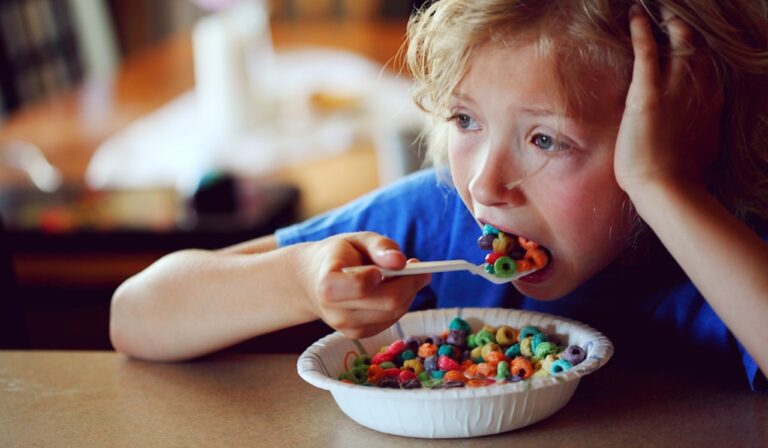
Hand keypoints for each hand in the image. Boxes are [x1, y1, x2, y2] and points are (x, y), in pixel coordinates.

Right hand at [299, 232, 430, 338]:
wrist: (312, 282)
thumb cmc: (337, 255)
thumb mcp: (356, 239)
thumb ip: (379, 246)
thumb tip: (401, 261)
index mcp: (328, 284)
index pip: (361, 287)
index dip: (383, 276)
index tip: (394, 263)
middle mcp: (336, 312)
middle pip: (388, 303)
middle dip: (411, 283)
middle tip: (419, 266)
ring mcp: (348, 328)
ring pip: (395, 313)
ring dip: (409, 293)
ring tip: (404, 273)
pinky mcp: (360, 335)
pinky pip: (392, 319)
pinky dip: (401, 302)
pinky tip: (393, 288)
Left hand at [614, 4, 723, 196]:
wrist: (666, 189)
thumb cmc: (678, 177)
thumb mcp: (697, 146)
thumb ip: (695, 129)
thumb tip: (691, 129)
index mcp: (711, 102)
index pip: (707, 66)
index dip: (697, 51)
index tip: (687, 42)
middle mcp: (699, 90)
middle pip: (697, 48)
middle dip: (685, 30)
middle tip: (671, 17)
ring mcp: (676, 90)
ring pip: (678, 43)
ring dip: (667, 23)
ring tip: (655, 9)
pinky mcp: (649, 94)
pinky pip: (647, 53)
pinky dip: (642, 31)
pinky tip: (634, 15)